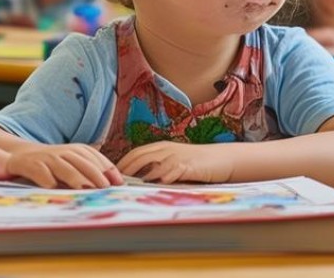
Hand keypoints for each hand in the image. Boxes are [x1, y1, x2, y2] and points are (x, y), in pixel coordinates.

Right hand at [8, 144, 122, 188]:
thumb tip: (115, 184)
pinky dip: (47, 179)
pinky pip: (40, 172)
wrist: (20, 156)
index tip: (118, 183)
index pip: (95, 158)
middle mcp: (62, 152)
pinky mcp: (30, 164)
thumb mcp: (72, 165)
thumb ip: (90, 172)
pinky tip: (53, 188)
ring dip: (75, 177)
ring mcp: (46, 158)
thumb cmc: (52, 165)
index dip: (107, 169)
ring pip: (63, 166)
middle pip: (82, 162)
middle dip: (95, 174)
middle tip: (105, 188)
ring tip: (86, 188)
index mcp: (75, 151)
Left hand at [117, 142, 235, 184]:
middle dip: (126, 169)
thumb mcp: (175, 161)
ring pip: (154, 163)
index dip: (123, 162)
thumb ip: (158, 167)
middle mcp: (168, 149)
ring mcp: (178, 157)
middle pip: (141, 156)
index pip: (137, 152)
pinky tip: (153, 186)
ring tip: (128, 186)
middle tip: (115, 182)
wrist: (222, 159)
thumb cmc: (196, 163)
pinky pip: (172, 171)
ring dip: (140, 175)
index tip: (112, 174)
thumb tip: (139, 180)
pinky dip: (161, 178)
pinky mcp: (189, 166)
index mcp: (162, 147)